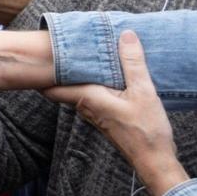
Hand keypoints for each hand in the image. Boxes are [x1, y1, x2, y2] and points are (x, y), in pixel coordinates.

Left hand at [45, 31, 188, 195]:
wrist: (154, 160)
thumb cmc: (147, 130)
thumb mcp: (144, 92)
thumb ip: (133, 63)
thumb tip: (126, 35)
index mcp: (87, 97)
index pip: (51, 85)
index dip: (43, 69)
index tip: (42, 51)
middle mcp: (84, 105)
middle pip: (61, 83)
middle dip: (58, 66)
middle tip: (59, 45)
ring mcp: (92, 111)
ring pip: (75, 88)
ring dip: (75, 73)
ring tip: (81, 52)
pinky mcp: (103, 114)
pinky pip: (88, 93)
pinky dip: (89, 81)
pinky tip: (102, 71)